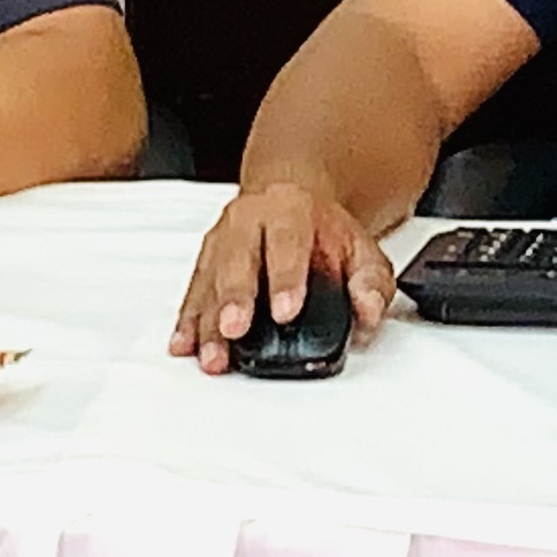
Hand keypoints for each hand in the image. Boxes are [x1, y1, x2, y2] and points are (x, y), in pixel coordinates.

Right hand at [170, 177, 394, 372]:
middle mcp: (248, 222)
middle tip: (234, 330)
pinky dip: (189, 322)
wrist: (292, 202)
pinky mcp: (204, 264)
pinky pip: (193, 294)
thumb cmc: (322, 232)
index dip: (285, 278)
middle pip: (236, 260)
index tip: (285, 311)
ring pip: (209, 281)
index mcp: (289, 210)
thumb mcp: (361, 248)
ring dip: (207, 321)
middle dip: (234, 299)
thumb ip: (371, 281)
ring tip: (212, 355)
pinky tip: (186, 344)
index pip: (287, 242)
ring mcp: (221, 242)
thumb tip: (369, 309)